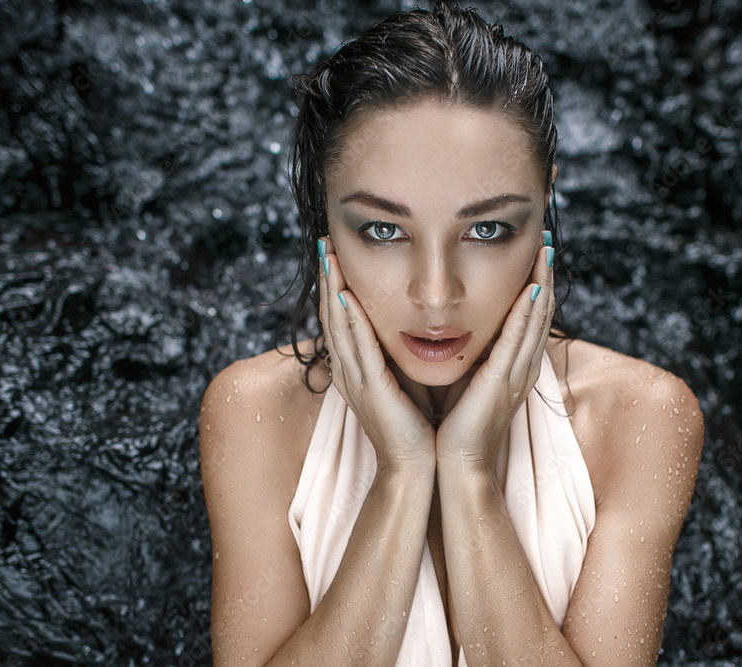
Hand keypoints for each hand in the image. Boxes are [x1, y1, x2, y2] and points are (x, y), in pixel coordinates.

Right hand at [317, 236, 436, 470]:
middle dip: (328, 278)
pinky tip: (346, 297)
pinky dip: (350, 321)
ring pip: (338, 326)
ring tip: (329, 257)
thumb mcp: (404, 381)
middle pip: (332, 316)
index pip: (341, 319)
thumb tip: (411, 326)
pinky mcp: (371, 390)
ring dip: (332, 289)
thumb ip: (399, 356)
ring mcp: (356, 380)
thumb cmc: (416, 426)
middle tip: (325, 244)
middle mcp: (350, 371)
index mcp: (357, 369)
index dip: (335, 286)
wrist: (415, 467)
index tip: (335, 254)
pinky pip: (357, 349)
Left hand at [434, 234, 554, 468]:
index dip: (536, 286)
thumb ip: (473, 358)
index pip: (529, 319)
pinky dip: (526, 314)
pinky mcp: (502, 382)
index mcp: (513, 368)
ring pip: (535, 321)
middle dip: (545, 277)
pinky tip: (531, 289)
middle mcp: (521, 368)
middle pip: (540, 314)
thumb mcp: (468, 384)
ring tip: (544, 253)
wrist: (458, 466)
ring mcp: (516, 375)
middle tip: (547, 243)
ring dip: (542, 284)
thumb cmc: (457, 428)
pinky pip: (518, 341)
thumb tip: (462, 332)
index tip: (535, 256)